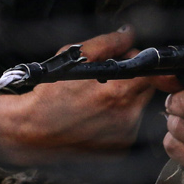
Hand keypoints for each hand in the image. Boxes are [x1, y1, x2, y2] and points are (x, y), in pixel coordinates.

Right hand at [0, 26, 162, 168]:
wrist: (31, 130)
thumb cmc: (48, 93)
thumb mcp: (74, 57)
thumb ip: (107, 43)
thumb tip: (128, 34)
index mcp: (119, 92)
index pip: (152, 72)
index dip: (137, 61)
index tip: (122, 61)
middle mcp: (126, 117)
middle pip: (146, 89)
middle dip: (131, 80)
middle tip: (103, 80)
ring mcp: (123, 136)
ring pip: (137, 108)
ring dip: (124, 100)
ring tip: (94, 100)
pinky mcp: (118, 149)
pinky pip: (127, 126)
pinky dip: (116, 118)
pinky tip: (94, 116)